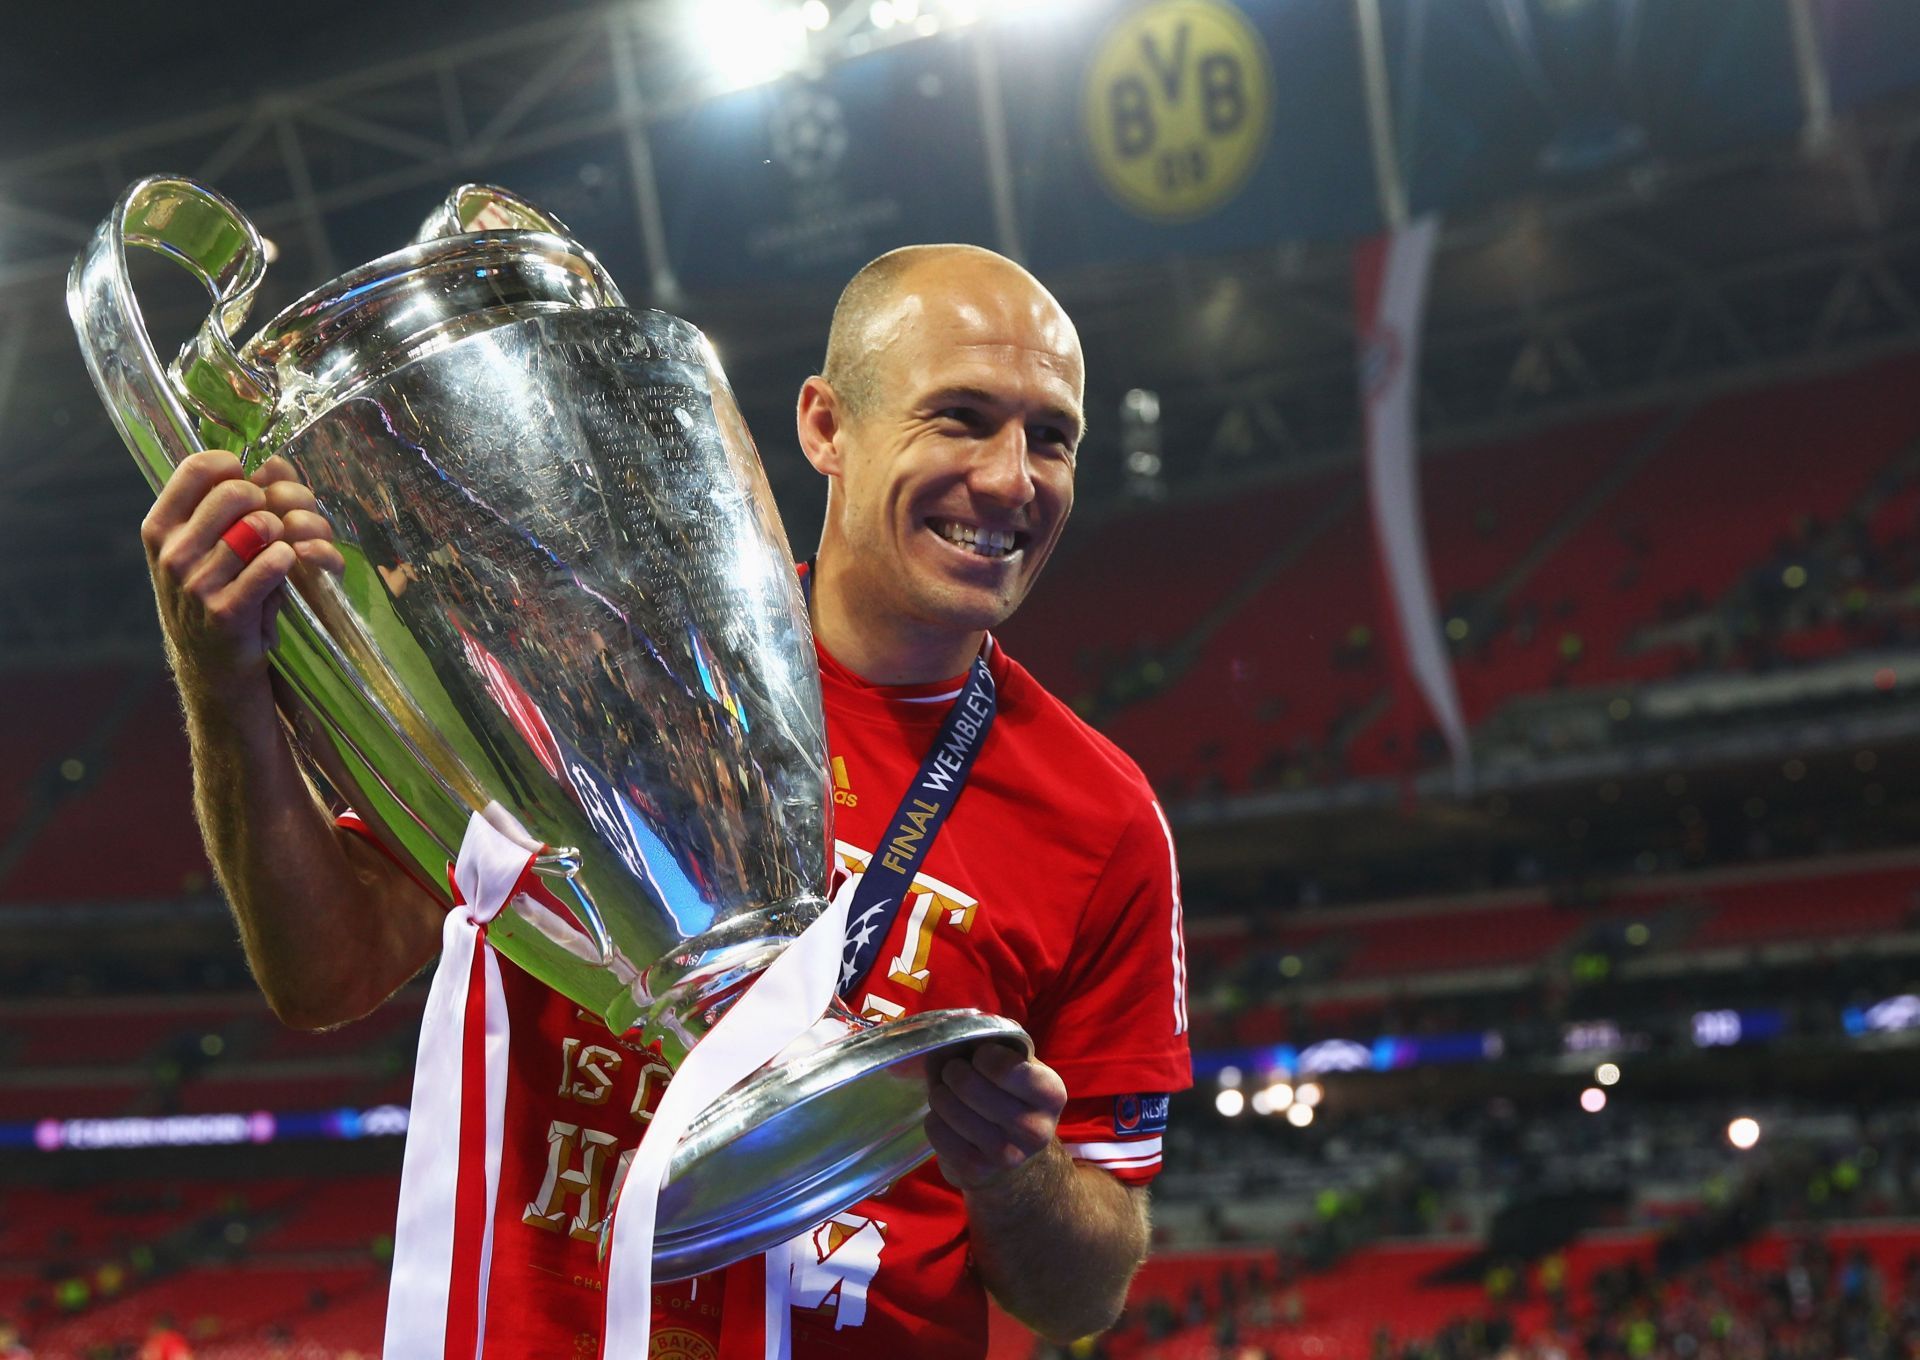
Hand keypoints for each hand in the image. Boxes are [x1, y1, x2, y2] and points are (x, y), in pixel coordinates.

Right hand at [142, 451, 342, 698]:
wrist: (211, 665)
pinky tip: (283, 565)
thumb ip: (216, 507)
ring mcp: (195, 583)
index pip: (198, 467)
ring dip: (282, 533)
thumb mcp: (196, 548)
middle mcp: (171, 552)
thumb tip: (266, 460)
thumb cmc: (212, 594)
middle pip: (235, 492)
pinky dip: (286, 559)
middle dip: (267, 501)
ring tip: (278, 548)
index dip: (238, 468)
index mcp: (160, 527)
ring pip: (258, 526)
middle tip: (272, 522)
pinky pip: (270, 565)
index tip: (251, 484)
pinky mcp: (225, 611)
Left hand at [925, 1042, 1067, 1190]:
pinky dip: (935, 1120)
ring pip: (950, 1108)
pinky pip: (938, 1132)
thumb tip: (947, 1035)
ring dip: (940, 1095)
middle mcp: (1036, 1129)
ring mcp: (1007, 1155)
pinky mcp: (978, 1172)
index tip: (980, 1057)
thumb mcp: (1017, 1069)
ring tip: (948, 1095)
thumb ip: (992, 1046)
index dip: (982, 1055)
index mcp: (1051, 1093)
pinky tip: (946, 1120)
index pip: (1005, 1066)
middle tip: (955, 1073)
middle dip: (953, 1072)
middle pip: (970, 1086)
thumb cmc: (1011, 1100)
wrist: (1017, 1164)